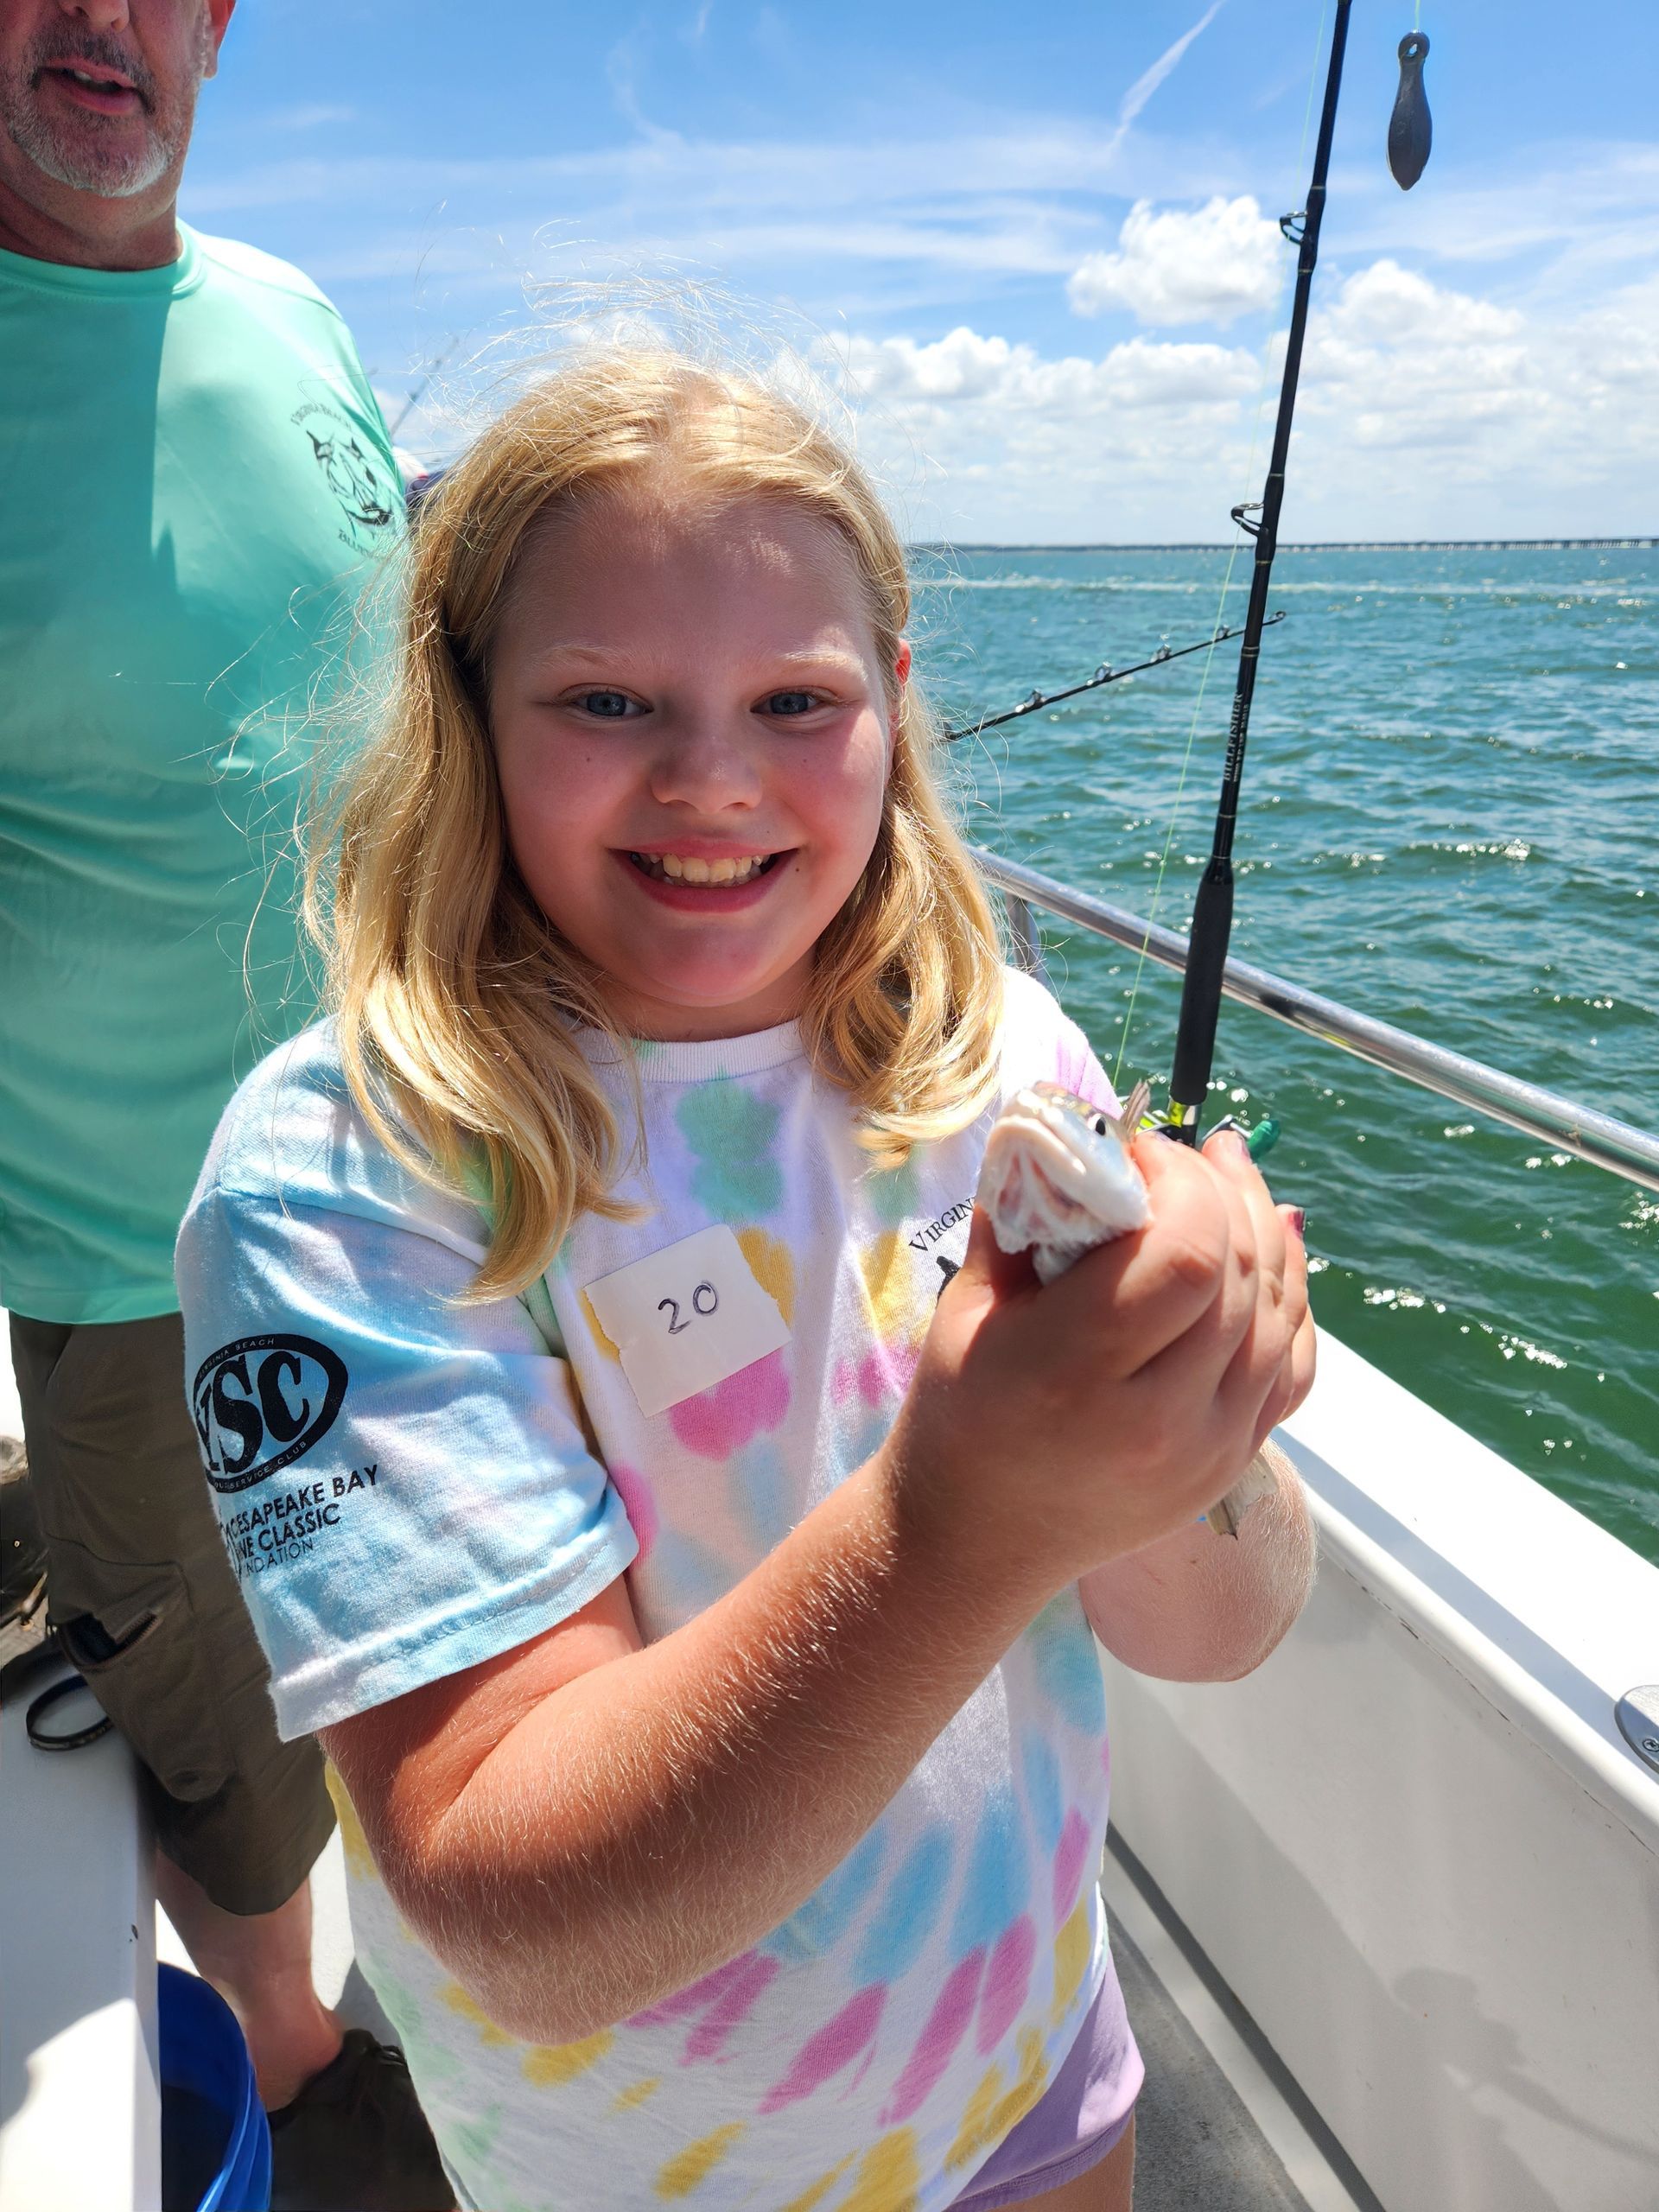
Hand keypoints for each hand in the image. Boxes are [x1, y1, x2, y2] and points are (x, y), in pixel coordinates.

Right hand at [881, 1127, 1314, 1592]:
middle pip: (1239, 1274)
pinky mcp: (1235, 1461)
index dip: (1182, 1182)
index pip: (1187, 1254)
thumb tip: (1070, 1126)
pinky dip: (1291, 1295)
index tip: (1142, 1152)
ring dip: (1263, 1230)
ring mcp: (1212, 1448)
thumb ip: (1023, 1210)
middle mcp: (1162, 1418)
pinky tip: (1274, 1243)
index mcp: (1079, 1373)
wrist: (979, 1537)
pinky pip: (1292, 1362)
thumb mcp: (968, 1304)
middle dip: (1219, 1191)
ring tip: (1232, 1172)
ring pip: (1279, 1313)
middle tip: (1186, 1152)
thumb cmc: (959, 1415)